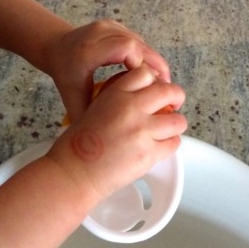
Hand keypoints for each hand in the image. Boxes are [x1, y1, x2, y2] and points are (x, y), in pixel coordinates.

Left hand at [43, 18, 172, 124]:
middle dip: (155, 65)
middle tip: (167, 86)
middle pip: (137, 44)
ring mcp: (110, 26)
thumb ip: (86, 114)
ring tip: (163, 82)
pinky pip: (138, 41)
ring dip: (154, 61)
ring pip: (141, 42)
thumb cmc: (65, 75)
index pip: (126, 49)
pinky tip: (153, 73)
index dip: (142, 65)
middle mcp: (101, 33)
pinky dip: (147, 56)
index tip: (151, 87)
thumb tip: (101, 137)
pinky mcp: (117, 26)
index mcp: (89, 50)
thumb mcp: (72, 97)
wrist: (57, 47)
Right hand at [46, 64, 186, 203]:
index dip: (153, 81)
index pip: (145, 73)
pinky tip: (162, 146)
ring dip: (175, 125)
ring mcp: (142, 131)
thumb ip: (114, 102)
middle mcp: (131, 108)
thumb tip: (134, 102)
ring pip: (177, 121)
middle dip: (175, 97)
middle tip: (173, 105)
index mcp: (115, 94)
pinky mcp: (148, 154)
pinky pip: (173, 144)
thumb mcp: (91, 110)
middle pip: (169, 92)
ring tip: (168, 130)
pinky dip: (170, 144)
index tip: (154, 89)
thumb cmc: (74, 149)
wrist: (71, 174)